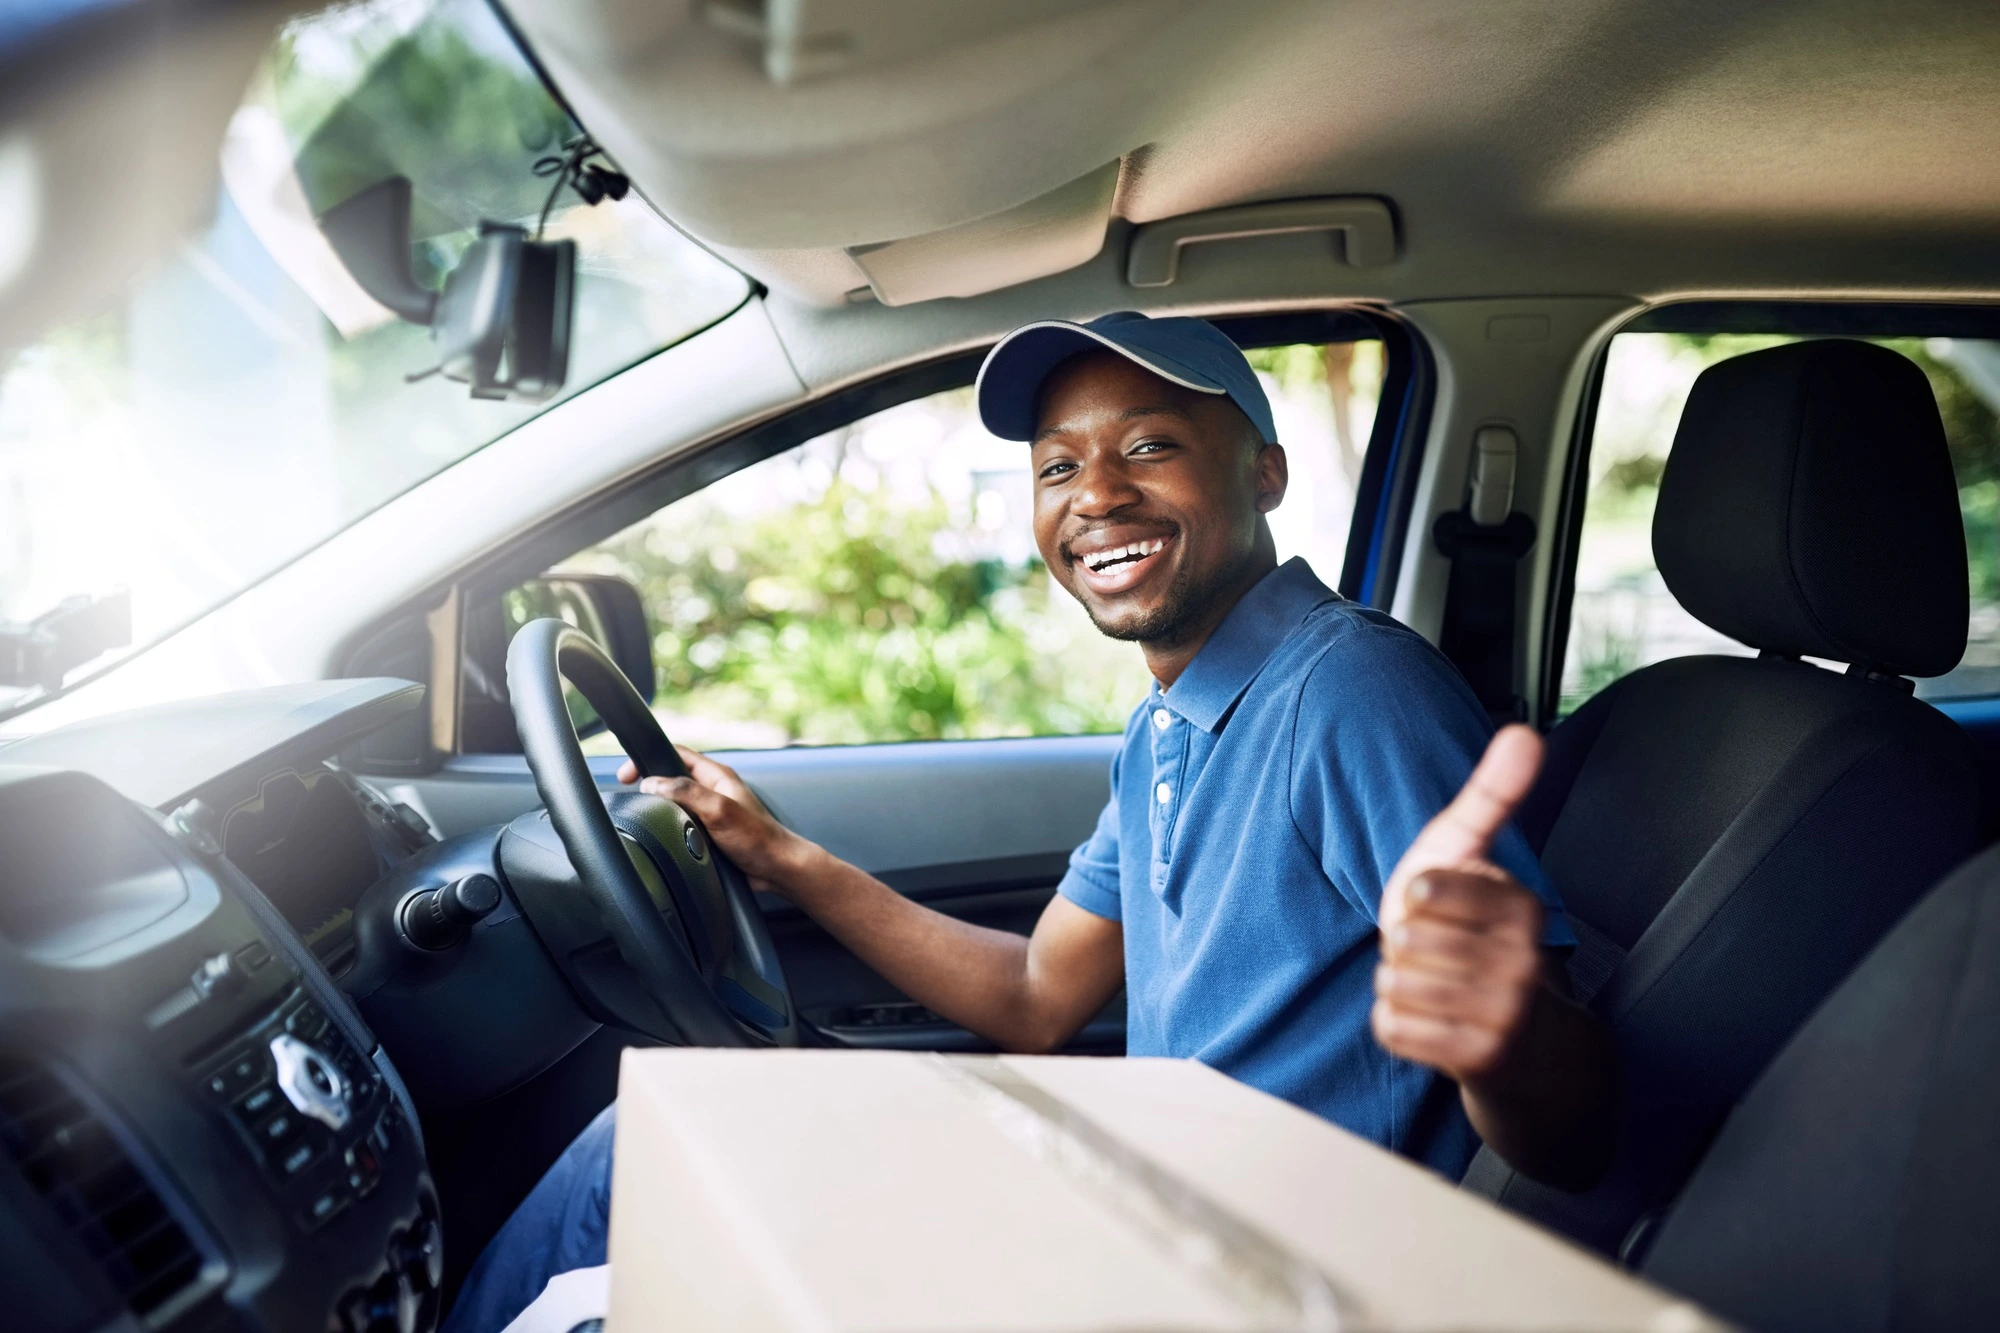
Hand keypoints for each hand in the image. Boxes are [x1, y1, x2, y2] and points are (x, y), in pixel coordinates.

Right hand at [616, 746, 810, 894]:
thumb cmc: (758, 838)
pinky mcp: (709, 833)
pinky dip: (670, 829)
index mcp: (716, 776)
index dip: (649, 759)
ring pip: (674, 805)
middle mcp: (712, 790)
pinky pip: (681, 825)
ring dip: (660, 811)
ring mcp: (710, 812)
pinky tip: (663, 837)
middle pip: (671, 779)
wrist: (777, 869)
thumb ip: (686, 793)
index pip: (675, 754)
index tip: (627, 774)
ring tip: (646, 817)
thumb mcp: (720, 809)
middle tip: (631, 796)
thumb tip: (652, 783)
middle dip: (650, 785)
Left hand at [1372, 725, 1548, 1082]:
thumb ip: (1494, 795)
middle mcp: (1525, 962)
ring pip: (1395, 984)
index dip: (1414, 898)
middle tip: (1439, 951)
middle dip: (1406, 943)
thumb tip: (1525, 732)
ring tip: (1436, 982)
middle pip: (1405, 939)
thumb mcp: (1476, 856)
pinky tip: (1431, 1018)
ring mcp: (1505, 1016)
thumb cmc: (1478, 928)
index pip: (1421, 891)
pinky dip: (1397, 1022)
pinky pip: (1392, 1027)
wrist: (1515, 1030)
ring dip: (1400, 982)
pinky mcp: (1477, 1060)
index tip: (1442, 905)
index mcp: (1523, 906)